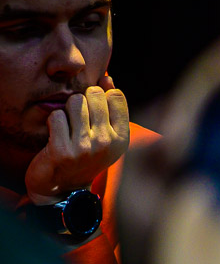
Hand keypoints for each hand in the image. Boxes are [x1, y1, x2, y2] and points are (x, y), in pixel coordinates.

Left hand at [25, 76, 129, 202]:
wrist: (62, 185)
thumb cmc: (85, 154)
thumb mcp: (105, 133)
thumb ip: (110, 106)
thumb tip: (107, 77)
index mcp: (122, 138)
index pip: (115, 95)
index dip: (102, 95)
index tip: (95, 110)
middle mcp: (107, 142)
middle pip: (94, 94)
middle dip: (83, 100)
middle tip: (80, 118)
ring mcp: (85, 147)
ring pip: (74, 102)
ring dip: (68, 110)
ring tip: (69, 126)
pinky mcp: (62, 150)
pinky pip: (56, 115)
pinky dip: (53, 122)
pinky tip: (57, 134)